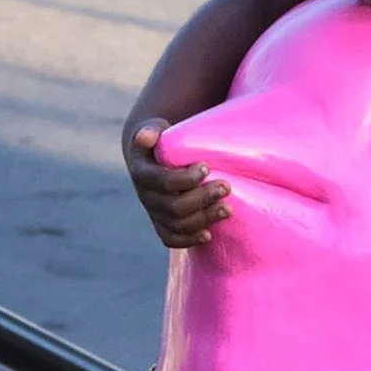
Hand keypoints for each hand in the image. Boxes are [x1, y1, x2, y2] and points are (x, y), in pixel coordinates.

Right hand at [123, 118, 227, 248]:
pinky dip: (189, 240)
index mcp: (143, 174)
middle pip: (174, 206)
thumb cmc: (160, 142)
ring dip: (204, 218)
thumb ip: (151, 131)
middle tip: (226, 187)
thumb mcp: (154, 131)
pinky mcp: (162, 225)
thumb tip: (147, 136)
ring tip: (227, 208)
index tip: (206, 167)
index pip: (163, 182)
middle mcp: (146, 197)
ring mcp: (154, 213)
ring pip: (177, 224)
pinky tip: (209, 236)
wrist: (151, 160)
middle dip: (202, 198)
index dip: (185, 178)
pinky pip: (172, 239)